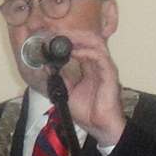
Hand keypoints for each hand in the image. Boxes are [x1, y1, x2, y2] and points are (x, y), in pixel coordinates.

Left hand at [59, 30, 124, 145]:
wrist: (99, 126)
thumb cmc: (87, 111)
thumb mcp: (67, 91)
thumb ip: (59, 77)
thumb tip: (45, 66)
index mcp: (89, 67)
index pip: (80, 46)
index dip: (68, 38)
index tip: (51, 33)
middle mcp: (98, 64)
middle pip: (89, 40)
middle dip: (73, 32)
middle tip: (55, 29)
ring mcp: (105, 68)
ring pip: (96, 43)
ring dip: (79, 38)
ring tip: (64, 36)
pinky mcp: (110, 74)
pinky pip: (99, 57)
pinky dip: (86, 52)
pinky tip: (74, 51)